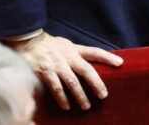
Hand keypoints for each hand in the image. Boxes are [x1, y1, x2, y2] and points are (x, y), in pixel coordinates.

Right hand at [8, 31, 122, 110]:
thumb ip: (77, 55)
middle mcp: (68, 57)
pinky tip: (66, 106)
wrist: (28, 42)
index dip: (108, 57)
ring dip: (80, 95)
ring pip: (72, 82)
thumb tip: (91, 65)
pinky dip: (62, 98)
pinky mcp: (45, 72)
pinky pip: (56, 88)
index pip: (94, 52)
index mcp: (74, 50)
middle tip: (103, 95)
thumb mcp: (66, 45)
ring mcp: (57, 65)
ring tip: (86, 106)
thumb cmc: (49, 46)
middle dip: (96, 83)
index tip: (120, 63)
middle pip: (86, 70)